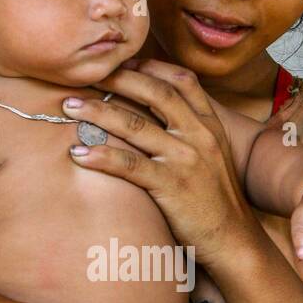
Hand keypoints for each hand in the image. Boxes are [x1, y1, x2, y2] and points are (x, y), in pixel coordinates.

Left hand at [62, 59, 258, 266]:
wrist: (233, 240)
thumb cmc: (216, 201)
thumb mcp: (214, 158)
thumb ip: (192, 134)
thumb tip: (159, 119)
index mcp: (210, 126)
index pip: (182, 81)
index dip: (151, 67)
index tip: (122, 62)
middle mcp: (199, 136)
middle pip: (155, 94)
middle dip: (118, 80)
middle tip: (87, 75)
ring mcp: (186, 160)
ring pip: (136, 126)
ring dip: (98, 113)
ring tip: (70, 106)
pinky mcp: (172, 186)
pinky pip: (130, 166)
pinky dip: (101, 157)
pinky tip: (78, 154)